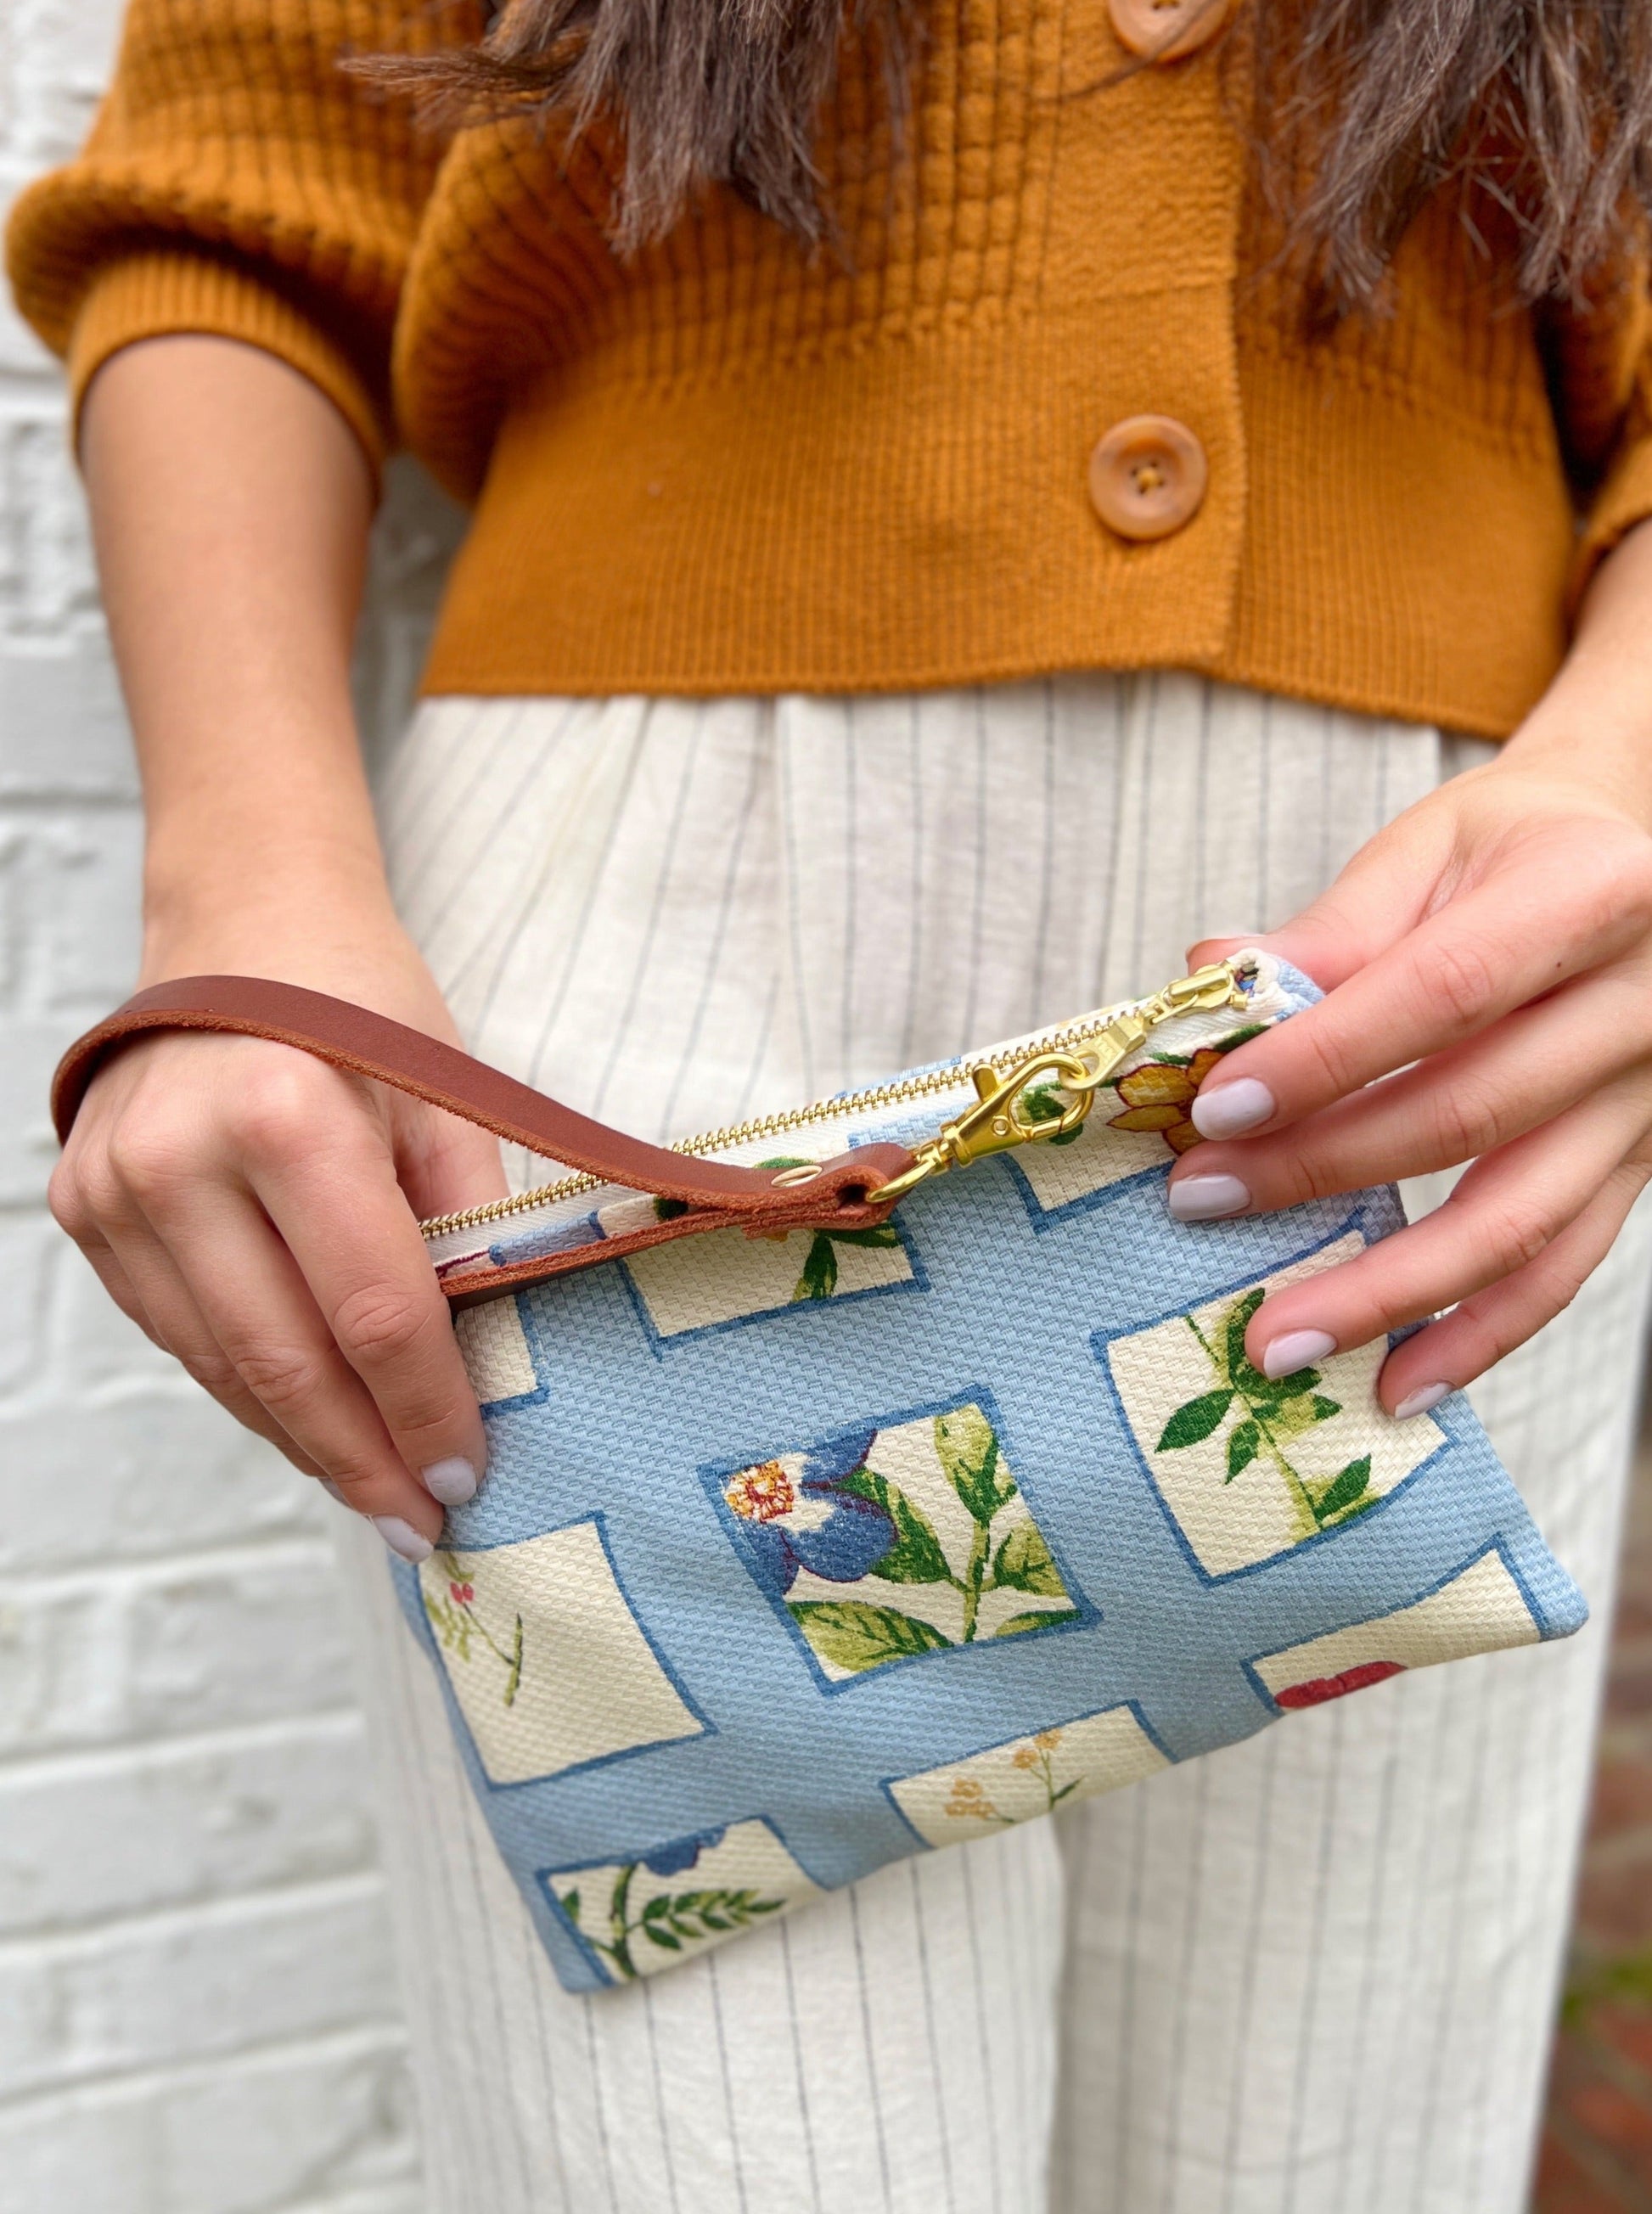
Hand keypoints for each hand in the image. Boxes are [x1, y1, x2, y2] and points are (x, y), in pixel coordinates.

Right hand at [49, 905, 508, 1556]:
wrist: (243, 921)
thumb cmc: (362, 1005)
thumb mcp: (447, 1099)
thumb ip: (469, 1232)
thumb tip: (495, 1374)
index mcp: (284, 1118)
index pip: (372, 1313)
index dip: (425, 1409)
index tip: (468, 1475)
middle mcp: (179, 1160)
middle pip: (286, 1362)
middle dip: (363, 1457)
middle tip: (420, 1521)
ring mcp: (115, 1190)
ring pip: (223, 1365)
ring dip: (304, 1438)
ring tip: (373, 1486)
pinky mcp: (85, 1210)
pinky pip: (181, 1333)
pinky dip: (250, 1385)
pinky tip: (307, 1418)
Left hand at [1167, 748, 1651, 1415]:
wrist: (1634, 857)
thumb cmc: (1514, 849)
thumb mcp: (1427, 851)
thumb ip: (1327, 930)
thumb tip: (1206, 983)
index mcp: (1594, 892)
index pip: (1441, 992)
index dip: (1325, 1058)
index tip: (1216, 1110)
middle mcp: (1648, 1003)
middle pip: (1473, 1112)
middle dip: (1322, 1171)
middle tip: (1199, 1206)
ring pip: (1521, 1219)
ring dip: (1391, 1292)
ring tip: (1278, 1341)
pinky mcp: (1643, 1167)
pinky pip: (1563, 1267)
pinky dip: (1479, 1335)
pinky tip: (1396, 1384)